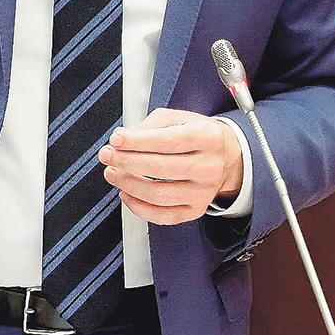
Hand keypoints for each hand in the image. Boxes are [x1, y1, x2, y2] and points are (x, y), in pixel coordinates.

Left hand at [97, 108, 243, 224]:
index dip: (137, 141)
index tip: (116, 140)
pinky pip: (164, 216)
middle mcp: (209, 166)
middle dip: (127, 162)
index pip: (167, 141)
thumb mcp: (178, 118)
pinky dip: (140, 208)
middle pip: (161, 168)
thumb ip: (149, 126)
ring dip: (128, 184)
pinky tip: (127, 194)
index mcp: (207, 137)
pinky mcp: (196, 209)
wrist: (227, 156)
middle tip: (108, 156)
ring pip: (159, 194)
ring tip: (113, 173)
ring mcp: (204, 191)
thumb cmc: (198, 135)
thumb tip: (123, 138)